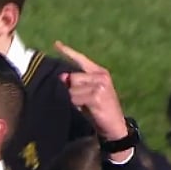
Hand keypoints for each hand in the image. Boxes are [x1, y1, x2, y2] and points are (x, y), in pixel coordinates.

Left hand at [55, 41, 131, 159]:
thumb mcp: (87, 94)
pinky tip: (86, 109)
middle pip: (72, 77)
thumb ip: (76, 84)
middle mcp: (101, 75)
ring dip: (73, 99)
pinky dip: (76, 105)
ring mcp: (100, 85)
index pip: (81, 59)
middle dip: (71, 90)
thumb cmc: (99, 109)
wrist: (114, 125)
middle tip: (82, 101)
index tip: (56, 44)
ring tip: (85, 106)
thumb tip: (61, 77)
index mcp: (99, 72)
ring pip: (72, 89)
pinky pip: (75, 98)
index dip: (68, 52)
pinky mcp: (96, 95)